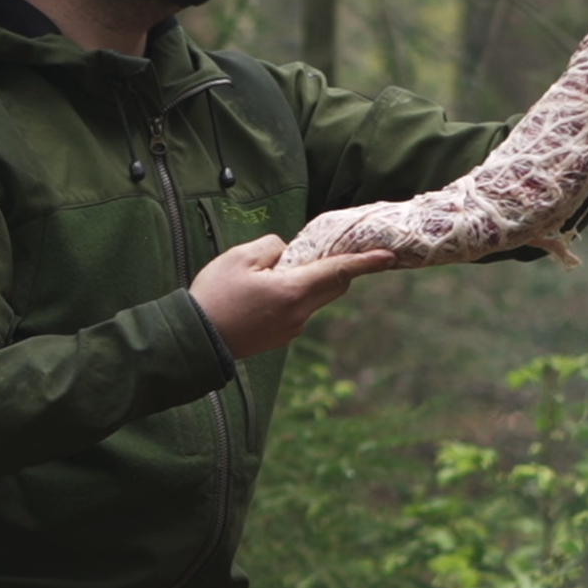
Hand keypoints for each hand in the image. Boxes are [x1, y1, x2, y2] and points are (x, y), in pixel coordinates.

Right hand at [190, 234, 394, 359]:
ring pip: (314, 298)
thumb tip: (287, 253)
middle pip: (333, 286)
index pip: (338, 271)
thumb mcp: (239, 257)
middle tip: (328, 250)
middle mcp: (300, 314)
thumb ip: (271, 247)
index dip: (366, 261)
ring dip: (309, 281)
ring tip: (272, 272)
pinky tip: (264, 292)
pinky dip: (293, 295)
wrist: (197, 341)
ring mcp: (292, 329)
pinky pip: (298, 310)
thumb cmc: (215, 296)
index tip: (389, 256)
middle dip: (338, 267)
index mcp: (293, 291)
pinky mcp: (282, 338)